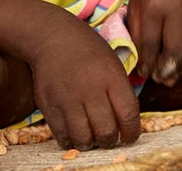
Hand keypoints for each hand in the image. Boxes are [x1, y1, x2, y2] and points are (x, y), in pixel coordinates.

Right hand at [29, 19, 140, 148]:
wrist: (53, 37)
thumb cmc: (88, 50)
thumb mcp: (112, 64)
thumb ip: (120, 91)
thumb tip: (127, 122)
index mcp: (112, 77)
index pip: (128, 115)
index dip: (132, 133)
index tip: (129, 136)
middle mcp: (91, 90)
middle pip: (106, 131)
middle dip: (110, 141)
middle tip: (108, 138)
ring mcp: (68, 99)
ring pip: (84, 139)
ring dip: (90, 143)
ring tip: (91, 138)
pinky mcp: (49, 106)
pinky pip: (62, 136)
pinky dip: (71, 141)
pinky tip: (74, 134)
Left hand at [127, 0, 181, 85]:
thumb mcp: (135, 5)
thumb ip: (137, 33)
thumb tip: (142, 64)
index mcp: (153, 5)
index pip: (150, 42)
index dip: (147, 63)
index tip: (144, 74)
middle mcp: (177, 7)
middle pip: (175, 48)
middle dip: (167, 70)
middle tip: (160, 80)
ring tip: (173, 77)